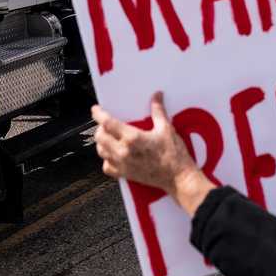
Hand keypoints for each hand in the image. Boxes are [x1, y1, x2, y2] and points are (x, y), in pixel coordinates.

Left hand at [92, 93, 212, 214]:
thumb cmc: (174, 156)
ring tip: (108, 137)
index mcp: (133, 138)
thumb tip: (156, 96)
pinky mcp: (125, 174)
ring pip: (101, 151)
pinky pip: (107, 167)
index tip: (96, 110)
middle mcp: (124, 152)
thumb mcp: (166, 129)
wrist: (178, 178)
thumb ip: (158, 110)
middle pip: (100, 137)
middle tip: (105, 123)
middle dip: (100, 128)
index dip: (99, 114)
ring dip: (102, 142)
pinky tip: (113, 154)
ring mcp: (123, 164)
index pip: (107, 123)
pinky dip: (107, 159)